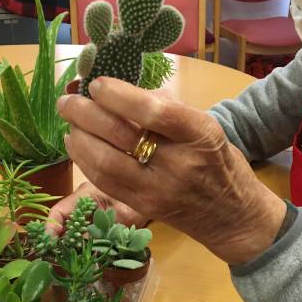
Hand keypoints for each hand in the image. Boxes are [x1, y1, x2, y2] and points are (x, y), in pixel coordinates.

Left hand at [57, 78, 285, 264]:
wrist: (234, 216)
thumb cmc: (220, 162)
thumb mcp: (207, 126)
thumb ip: (168, 109)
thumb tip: (122, 89)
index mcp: (200, 135)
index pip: (153, 112)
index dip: (118, 96)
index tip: (97, 84)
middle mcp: (179, 164)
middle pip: (121, 137)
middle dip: (85, 115)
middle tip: (67, 101)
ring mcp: (159, 190)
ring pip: (105, 164)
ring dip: (79, 139)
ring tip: (68, 121)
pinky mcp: (144, 209)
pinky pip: (106, 183)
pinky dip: (84, 161)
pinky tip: (75, 144)